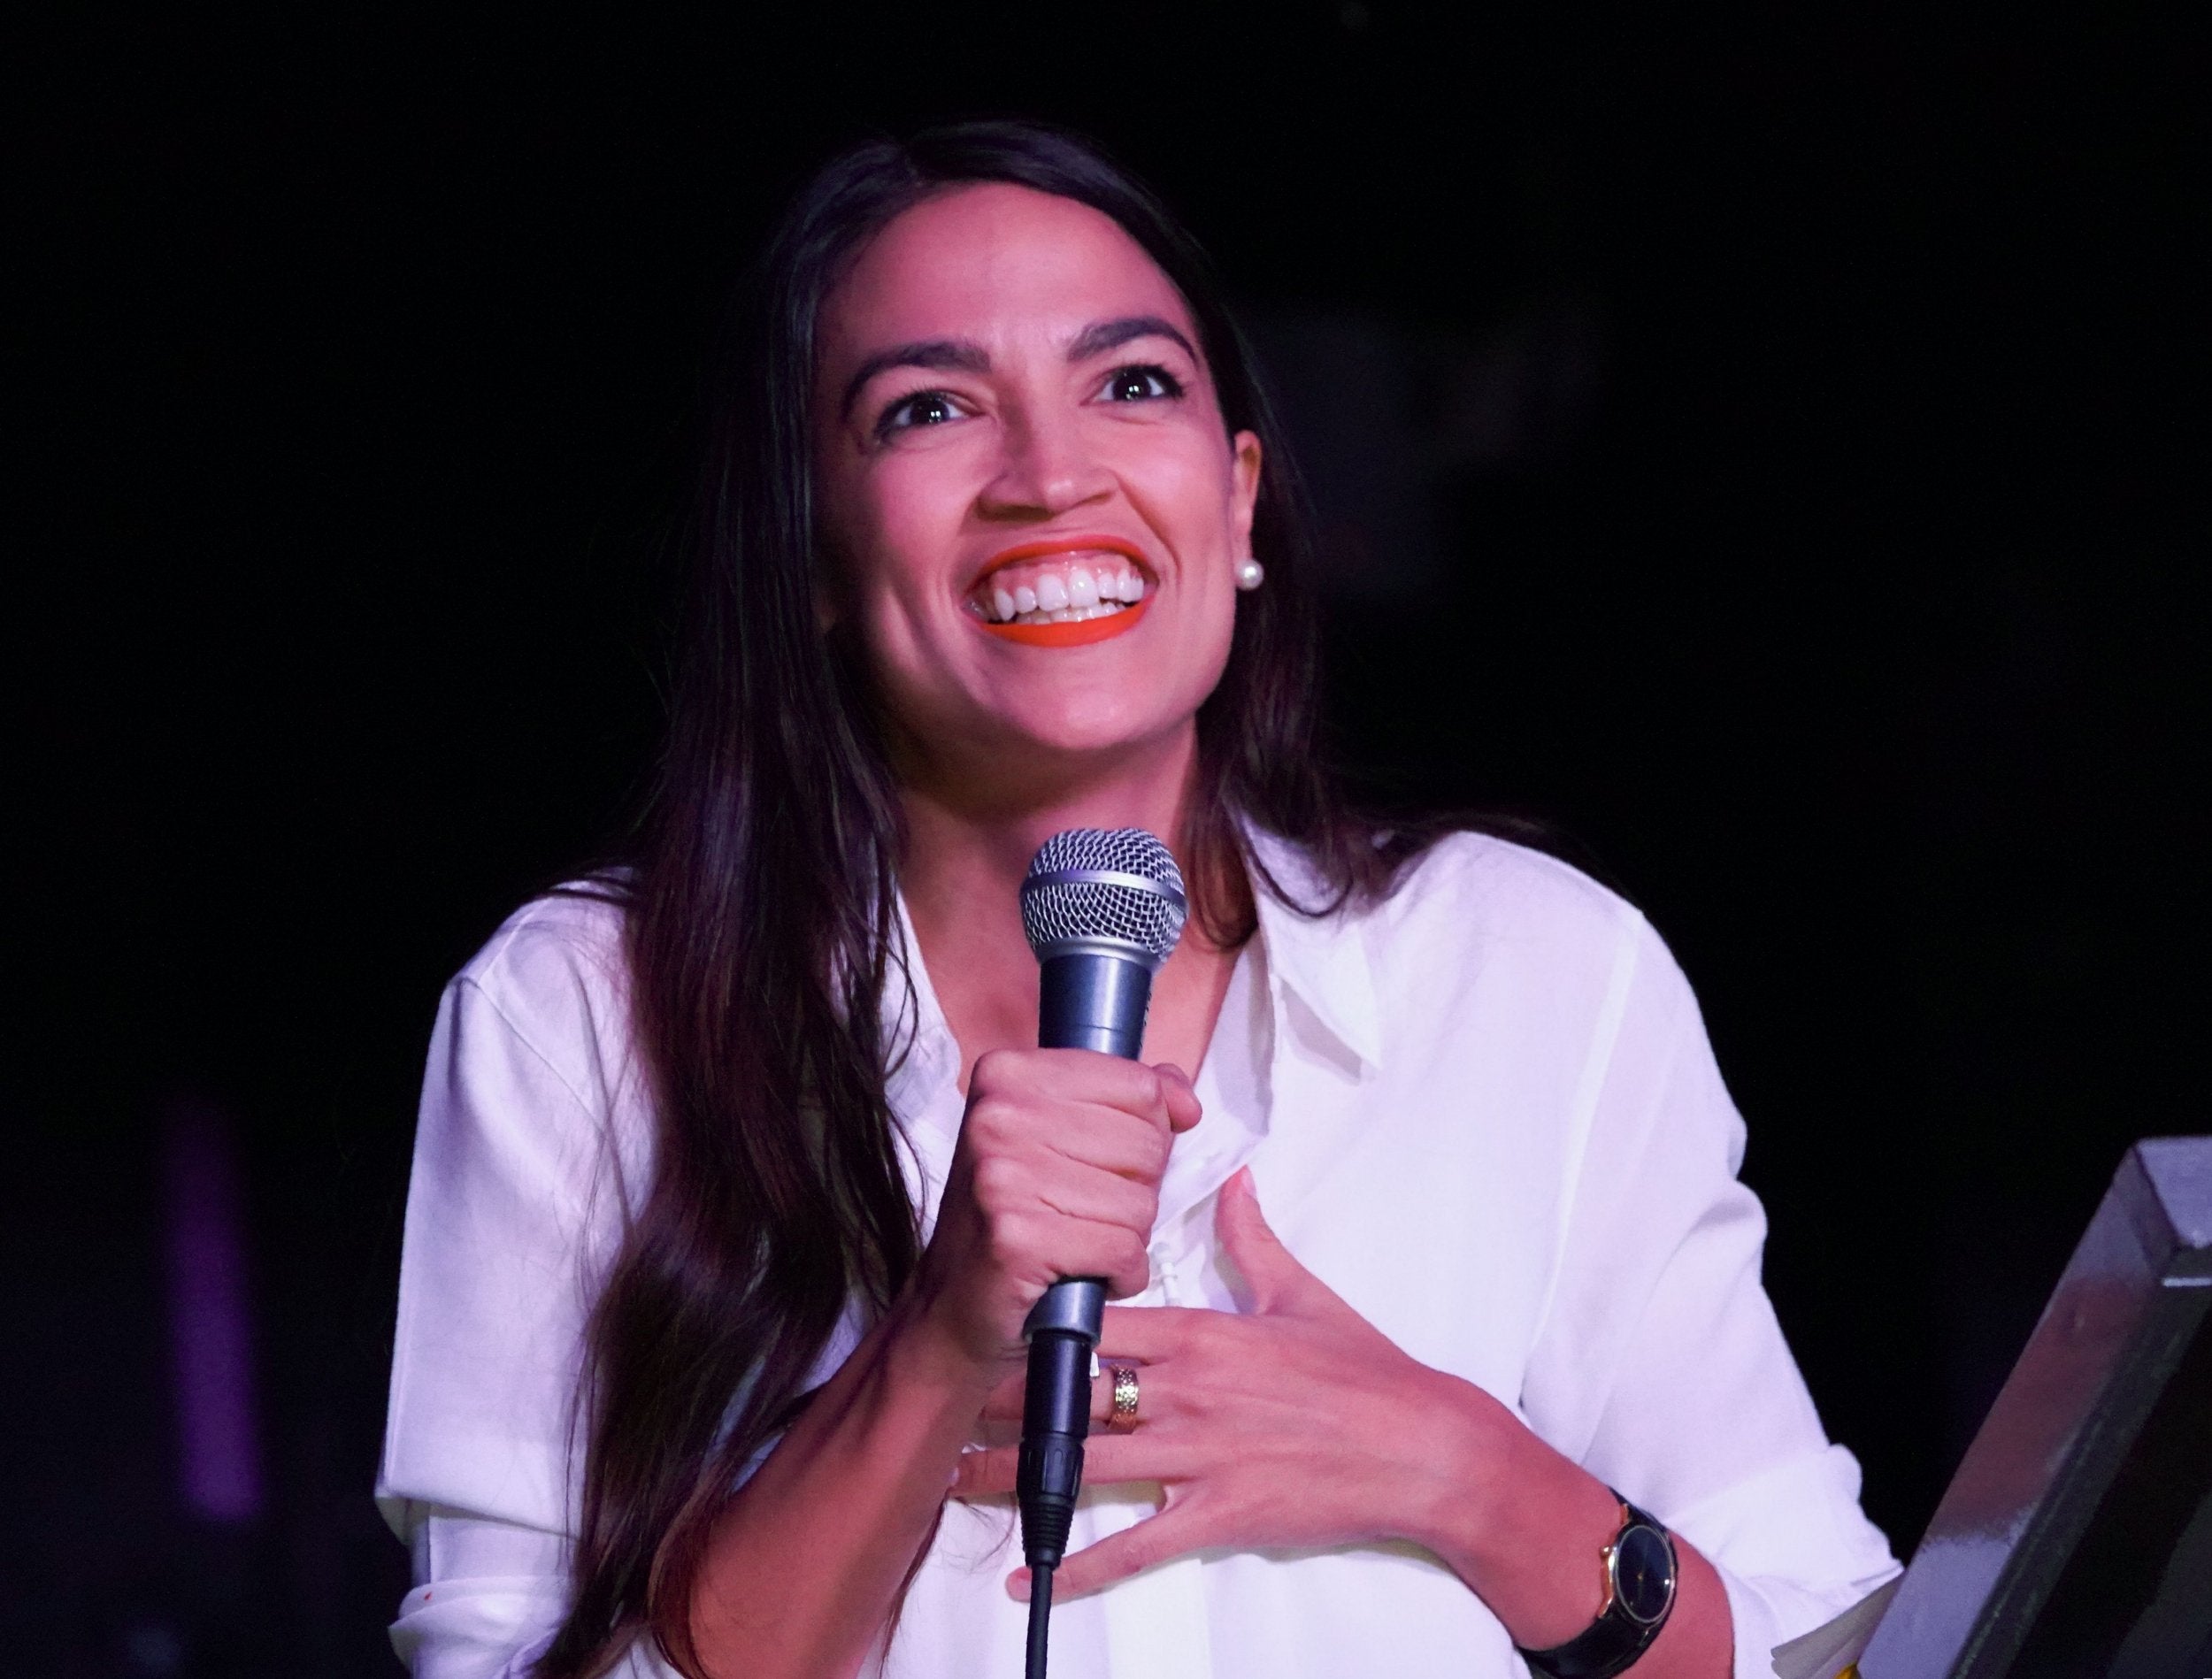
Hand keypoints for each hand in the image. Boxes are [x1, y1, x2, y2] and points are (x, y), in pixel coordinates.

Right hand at [911, 1048, 1202, 1376]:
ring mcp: (1002, 1177)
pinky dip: (1121, 1274)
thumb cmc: (1017, 1217)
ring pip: (1140, 1203)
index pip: (1139, 1086)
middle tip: (1085, 1211)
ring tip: (1079, 1243)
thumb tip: (1185, 1103)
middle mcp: (998, 1117)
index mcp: (1007, 1074)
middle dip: (1136, 1190)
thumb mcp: (1061, 1136)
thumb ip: (1131, 1101)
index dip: (1144, 1134)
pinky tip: (1083, 1275)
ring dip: (1127, 1237)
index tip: (1101, 1163)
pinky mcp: (1017, 1239)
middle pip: (1146, 1146)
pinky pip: (1124, 1250)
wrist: (955, 1307)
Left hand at [953, 1167, 1508, 1597]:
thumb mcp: (1302, 1292)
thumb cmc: (1365, 1369)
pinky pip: (1134, 1545)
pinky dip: (1079, 1564)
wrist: (1424, 1448)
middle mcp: (1186, 1391)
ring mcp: (1198, 1456)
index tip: (987, 1322)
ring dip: (1015, 1474)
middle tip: (943, 1404)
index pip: (1095, 1319)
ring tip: (955, 1478)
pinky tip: (1030, 1575)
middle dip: (1001, 1400)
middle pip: (1071, 1392)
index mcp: (1201, 1332)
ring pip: (1085, 1463)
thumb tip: (1234, 1177)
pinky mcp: (1217, 1514)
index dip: (1034, 1322)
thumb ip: (1251, 1237)